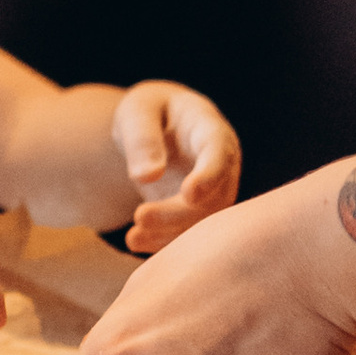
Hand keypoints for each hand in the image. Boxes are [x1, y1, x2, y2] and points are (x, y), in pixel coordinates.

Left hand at [114, 81, 241, 251]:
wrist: (155, 130)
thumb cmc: (148, 113)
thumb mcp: (138, 112)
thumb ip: (142, 139)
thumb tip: (147, 175)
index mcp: (211, 130)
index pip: (219, 154)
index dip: (209, 176)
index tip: (189, 194)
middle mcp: (222, 164)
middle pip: (214, 195)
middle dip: (179, 212)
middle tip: (140, 217)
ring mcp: (215, 191)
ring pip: (205, 222)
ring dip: (170, 234)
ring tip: (133, 238)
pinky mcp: (200, 213)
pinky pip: (191, 234)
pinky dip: (165, 242)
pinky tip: (136, 241)